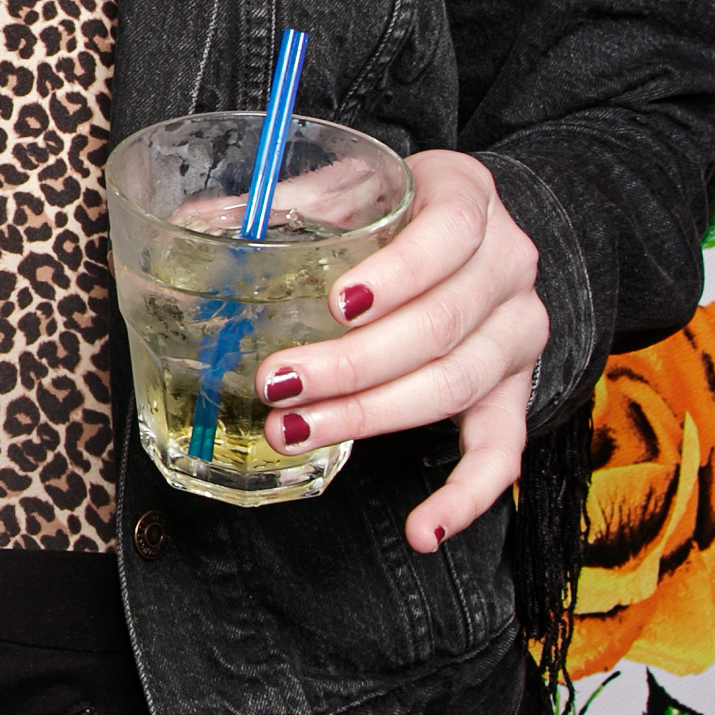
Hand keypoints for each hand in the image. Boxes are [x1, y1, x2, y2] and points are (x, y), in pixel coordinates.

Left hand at [249, 149, 547, 552]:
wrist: (474, 234)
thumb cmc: (400, 208)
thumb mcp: (357, 185)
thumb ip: (292, 200)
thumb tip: (196, 221)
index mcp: (471, 199)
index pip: (450, 234)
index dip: (397, 274)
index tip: (337, 304)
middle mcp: (508, 265)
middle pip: (439, 324)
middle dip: (352, 363)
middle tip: (277, 381)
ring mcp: (517, 332)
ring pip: (454, 385)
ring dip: (370, 417)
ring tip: (296, 430)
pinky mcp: (515, 390)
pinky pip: (501, 452)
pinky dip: (465, 497)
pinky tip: (421, 529)